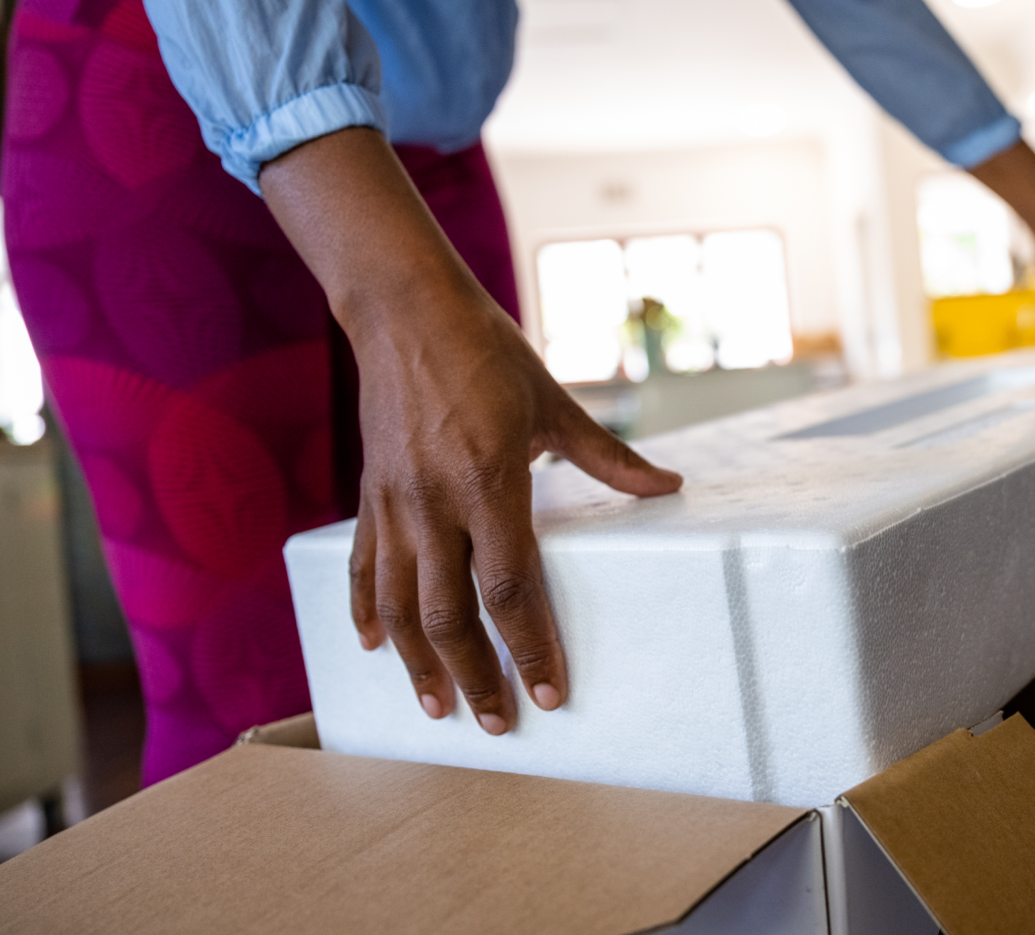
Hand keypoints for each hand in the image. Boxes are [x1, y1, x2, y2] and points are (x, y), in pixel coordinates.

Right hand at [261, 128, 681, 733]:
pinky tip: (375, 647)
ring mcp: (395, 502)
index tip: (548, 693)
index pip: (510, 587)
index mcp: (489, 481)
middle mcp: (436, 502)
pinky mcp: (370, 495)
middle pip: (450, 614)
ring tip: (437, 707)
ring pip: (400, 605)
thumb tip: (670, 487)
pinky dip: (369, 612)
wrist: (405, 311)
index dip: (529, 647)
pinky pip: (365, 568)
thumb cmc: (488, 352)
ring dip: (418, 664)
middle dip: (474, 676)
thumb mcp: (554, 404)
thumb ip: (609, 458)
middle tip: (495, 724)